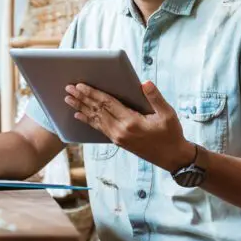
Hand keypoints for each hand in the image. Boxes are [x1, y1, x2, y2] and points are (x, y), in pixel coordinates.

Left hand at [65, 81, 195, 171]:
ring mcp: (118, 137)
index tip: (80, 85)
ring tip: (68, 99)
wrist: (172, 157)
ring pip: (95, 119)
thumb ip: (155, 97)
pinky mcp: (118, 142)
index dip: (93, 93)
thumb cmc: (171, 134)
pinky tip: (79, 115)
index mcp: (132, 122)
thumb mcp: (167, 114)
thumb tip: (144, 83)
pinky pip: (99, 128)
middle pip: (97, 111)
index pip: (107, 104)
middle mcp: (121, 130)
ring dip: (81, 108)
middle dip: (82, 98)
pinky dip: (88, 120)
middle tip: (68, 88)